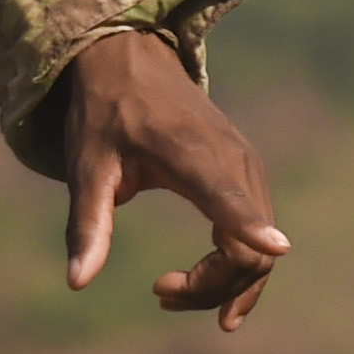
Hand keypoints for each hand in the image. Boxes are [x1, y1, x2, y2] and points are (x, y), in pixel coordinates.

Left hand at [56, 30, 289, 329]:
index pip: (227, 196)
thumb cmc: (105, 115)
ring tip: (166, 291)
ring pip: (257, 249)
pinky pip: (256, 235)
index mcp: (189, 151)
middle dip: (211, 288)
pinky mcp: (249, 175)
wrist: (133, 60)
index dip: (252, 226)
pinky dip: (234, 267)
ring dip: (222, 285)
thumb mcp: (85, 168)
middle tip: (159, 293)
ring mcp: (247, 166)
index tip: (277, 249)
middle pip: (247, 245)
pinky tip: (200, 282)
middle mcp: (231, 159)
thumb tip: (76, 283)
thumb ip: (87, 225)